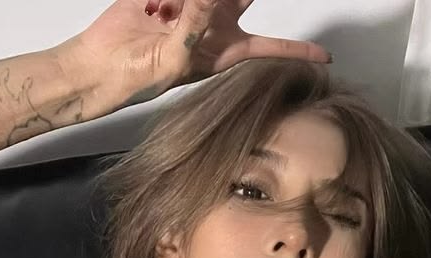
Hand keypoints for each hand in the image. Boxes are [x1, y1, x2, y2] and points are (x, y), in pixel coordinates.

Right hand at [62, 0, 331, 110]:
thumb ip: (196, 24)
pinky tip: (154, 7)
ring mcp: (192, 2)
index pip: (271, 48)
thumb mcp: (177, 59)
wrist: (104, 64)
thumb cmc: (143, 77)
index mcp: (225, 49)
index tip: (325, 57)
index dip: (298, 52)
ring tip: (166, 13)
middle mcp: (215, 22)